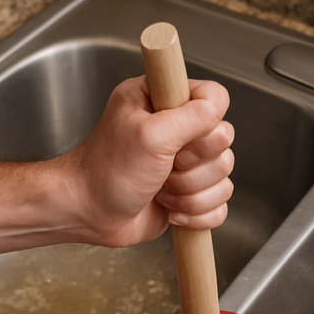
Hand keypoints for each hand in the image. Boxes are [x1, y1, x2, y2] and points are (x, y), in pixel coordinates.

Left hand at [65, 75, 234, 247]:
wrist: (90, 215)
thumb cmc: (107, 172)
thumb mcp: (150, 136)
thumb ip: (191, 117)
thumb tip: (217, 106)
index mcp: (162, 100)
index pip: (214, 98)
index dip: (206, 124)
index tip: (178, 140)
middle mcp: (176, 127)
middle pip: (223, 142)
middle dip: (194, 167)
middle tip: (163, 169)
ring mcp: (185, 162)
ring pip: (223, 176)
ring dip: (191, 193)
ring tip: (160, 192)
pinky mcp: (189, 192)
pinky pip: (219, 203)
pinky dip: (197, 213)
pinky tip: (171, 211)